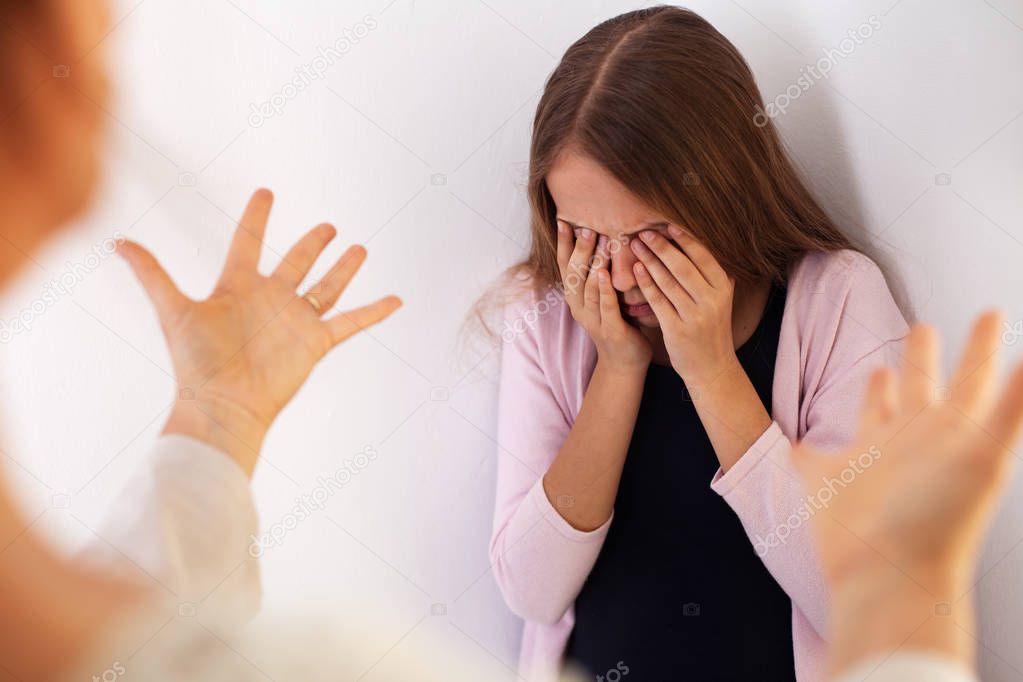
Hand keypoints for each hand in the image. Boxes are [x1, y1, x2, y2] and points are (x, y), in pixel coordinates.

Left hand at [118, 189, 401, 475]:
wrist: (223, 405)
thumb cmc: (196, 362)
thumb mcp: (173, 310)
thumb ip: (151, 274)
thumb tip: (114, 242)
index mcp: (238, 287)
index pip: (248, 243)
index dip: (257, 217)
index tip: (267, 192)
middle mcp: (270, 300)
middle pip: (297, 263)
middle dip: (313, 244)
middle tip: (328, 227)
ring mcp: (295, 321)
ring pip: (327, 287)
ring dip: (344, 269)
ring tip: (359, 248)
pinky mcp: (316, 342)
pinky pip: (351, 322)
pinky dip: (374, 312)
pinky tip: (395, 300)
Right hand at [556, 221, 650, 372]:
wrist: (624, 364)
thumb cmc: (619, 324)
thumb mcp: (606, 296)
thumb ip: (602, 273)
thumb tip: (608, 237)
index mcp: (575, 297)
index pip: (565, 265)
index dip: (563, 244)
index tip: (563, 220)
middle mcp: (578, 307)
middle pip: (574, 273)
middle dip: (580, 248)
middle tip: (587, 226)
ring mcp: (592, 320)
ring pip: (588, 287)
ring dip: (594, 262)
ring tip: (600, 240)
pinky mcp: (610, 330)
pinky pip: (605, 306)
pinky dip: (604, 289)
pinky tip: (604, 272)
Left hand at [629, 224, 735, 382]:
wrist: (712, 368)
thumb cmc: (712, 331)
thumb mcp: (722, 303)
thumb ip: (718, 278)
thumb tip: (712, 250)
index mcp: (723, 289)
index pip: (704, 257)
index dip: (685, 239)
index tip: (668, 225)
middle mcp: (711, 300)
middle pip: (683, 266)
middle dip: (662, 247)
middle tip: (644, 232)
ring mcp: (694, 315)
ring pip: (668, 281)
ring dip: (649, 261)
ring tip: (634, 246)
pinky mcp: (677, 329)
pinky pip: (658, 301)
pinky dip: (646, 283)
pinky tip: (636, 270)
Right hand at [790, 312, 1022, 590]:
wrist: (886, 573)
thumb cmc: (938, 519)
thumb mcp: (986, 453)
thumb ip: (1011, 406)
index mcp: (948, 432)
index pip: (971, 378)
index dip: (982, 347)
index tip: (992, 314)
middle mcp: (911, 442)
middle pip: (920, 389)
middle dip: (923, 358)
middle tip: (923, 327)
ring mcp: (869, 463)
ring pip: (872, 416)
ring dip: (875, 394)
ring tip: (877, 371)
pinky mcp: (826, 481)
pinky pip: (810, 459)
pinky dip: (802, 450)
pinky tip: (796, 443)